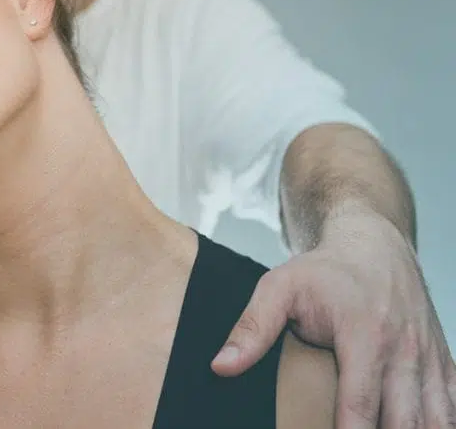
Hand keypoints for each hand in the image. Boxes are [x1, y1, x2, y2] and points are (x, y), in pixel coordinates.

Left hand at [211, 209, 455, 427]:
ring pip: (435, 419)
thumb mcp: (278, 287)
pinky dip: (439, 423)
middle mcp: (405, 350)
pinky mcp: (442, 363)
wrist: (373, 244)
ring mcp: (428, 358)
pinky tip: (417, 428)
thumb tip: (221, 366)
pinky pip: (452, 407)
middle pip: (403, 421)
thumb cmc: (323, 270)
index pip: (361, 403)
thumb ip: (252, 328)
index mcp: (365, 334)